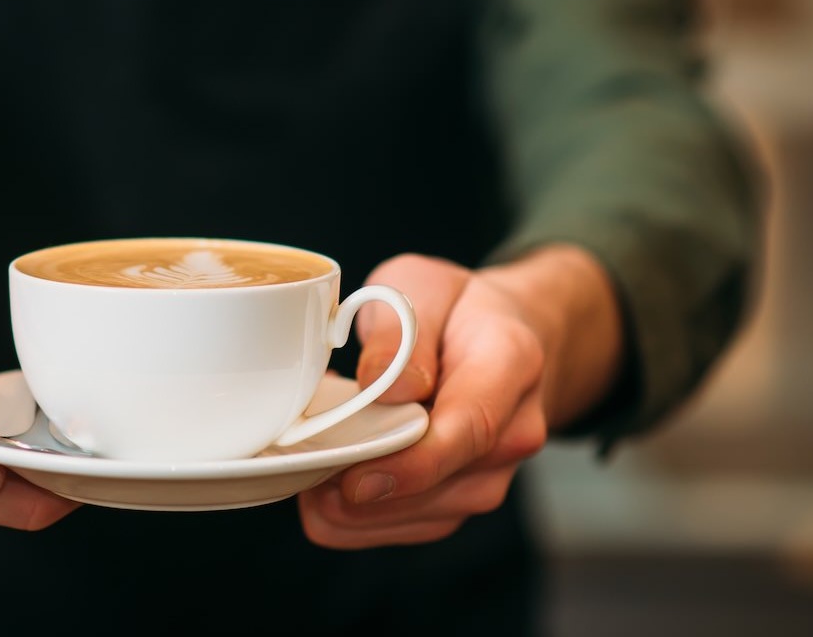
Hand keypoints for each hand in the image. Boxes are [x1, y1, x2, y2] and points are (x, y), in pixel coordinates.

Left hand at [297, 246, 621, 548]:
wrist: (502, 337)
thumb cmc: (456, 309)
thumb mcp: (421, 285)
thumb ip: (401, 330)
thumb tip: (382, 386)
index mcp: (511, 362)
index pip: (471, 427)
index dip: (412, 463)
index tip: (354, 480)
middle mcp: (514, 431)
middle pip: (440, 486)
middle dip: (362, 486)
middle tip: (298, 458)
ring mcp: (491, 475)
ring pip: (417, 518)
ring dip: (353, 505)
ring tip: (307, 459)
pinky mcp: (460, 501)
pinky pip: (404, 528)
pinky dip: (355, 515)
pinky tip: (323, 479)